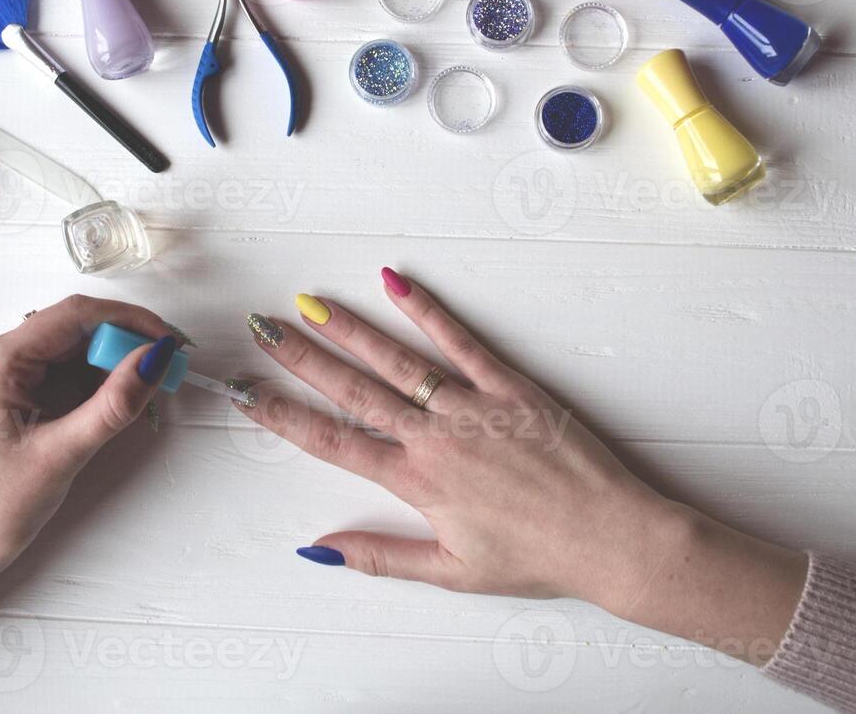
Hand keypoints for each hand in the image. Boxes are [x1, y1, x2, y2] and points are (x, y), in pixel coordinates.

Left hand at [0, 295, 176, 620]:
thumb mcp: (64, 454)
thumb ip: (114, 403)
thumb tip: (157, 357)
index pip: (73, 315)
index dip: (128, 321)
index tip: (168, 342)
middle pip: (70, 326)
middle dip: (121, 343)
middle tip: (163, 369)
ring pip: (66, 344)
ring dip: (107, 361)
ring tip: (142, 388)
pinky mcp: (1, 385)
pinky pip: (54, 364)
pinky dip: (88, 377)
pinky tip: (110, 398)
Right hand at [237, 269, 806, 663]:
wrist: (609, 536)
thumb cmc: (536, 557)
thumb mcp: (450, 572)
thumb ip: (380, 556)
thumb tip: (318, 551)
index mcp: (417, 483)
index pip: (333, 442)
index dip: (283, 415)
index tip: (246, 391)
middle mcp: (435, 439)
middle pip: (353, 391)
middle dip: (301, 358)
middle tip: (261, 329)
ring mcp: (472, 407)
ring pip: (397, 361)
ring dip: (349, 330)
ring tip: (309, 304)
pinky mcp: (511, 386)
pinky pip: (462, 341)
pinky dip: (427, 310)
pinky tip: (394, 283)